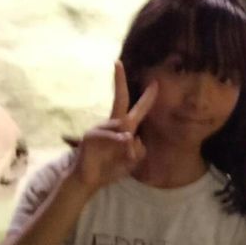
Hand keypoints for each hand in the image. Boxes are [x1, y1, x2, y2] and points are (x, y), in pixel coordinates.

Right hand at [71, 60, 157, 190]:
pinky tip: (123, 142)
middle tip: (118, 64)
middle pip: (120, 100)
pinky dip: (117, 141)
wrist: (90, 181)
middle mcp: (111, 125)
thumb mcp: (132, 161)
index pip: (137, 110)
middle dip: (120, 81)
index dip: (147, 98)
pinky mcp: (90, 136)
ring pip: (123, 127)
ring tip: (125, 157)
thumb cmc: (110, 169)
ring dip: (128, 144)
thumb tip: (132, 138)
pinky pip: (110, 135)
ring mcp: (99, 128)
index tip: (155, 84)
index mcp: (123, 129)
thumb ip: (138, 150)